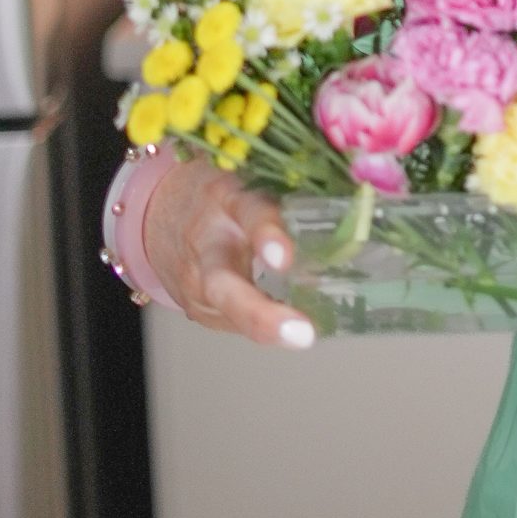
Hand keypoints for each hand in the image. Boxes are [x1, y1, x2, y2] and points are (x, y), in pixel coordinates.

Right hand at [142, 155, 314, 346]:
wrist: (157, 214)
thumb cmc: (222, 196)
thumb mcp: (250, 181)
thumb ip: (288, 196)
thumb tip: (359, 213)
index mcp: (225, 198)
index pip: (246, 212)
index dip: (265, 234)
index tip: (283, 259)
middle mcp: (205, 243)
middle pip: (222, 283)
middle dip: (258, 313)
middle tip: (300, 332)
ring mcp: (194, 280)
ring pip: (224, 310)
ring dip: (263, 326)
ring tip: (300, 336)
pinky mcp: (194, 306)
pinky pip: (230, 320)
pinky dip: (262, 327)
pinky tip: (288, 331)